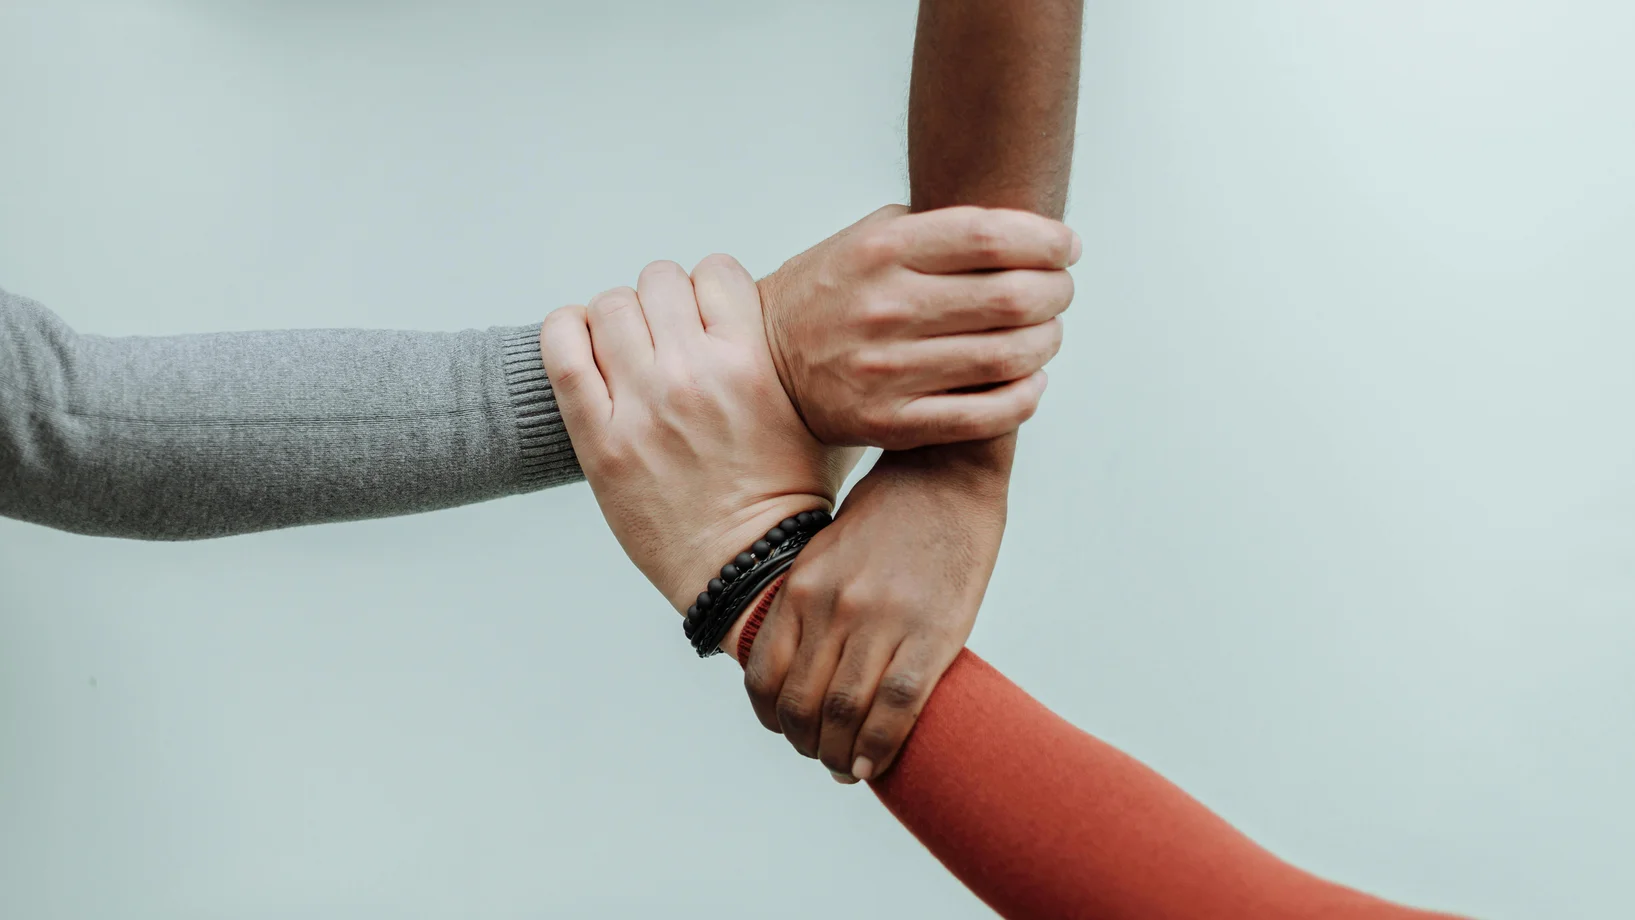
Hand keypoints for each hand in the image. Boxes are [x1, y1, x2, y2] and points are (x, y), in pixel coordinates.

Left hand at [540, 256, 861, 612]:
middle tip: (667, 337)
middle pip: (659, 281)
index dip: (710, 290)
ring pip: (610, 306)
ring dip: (617, 318)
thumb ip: (786, 355)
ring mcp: (642, 406)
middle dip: (664, 303)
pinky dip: (564, 332)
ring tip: (626, 348)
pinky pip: (562, 353)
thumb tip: (763, 312)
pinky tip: (579, 342)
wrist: (747, 569)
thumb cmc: (785, 496)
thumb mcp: (813, 412)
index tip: (707, 316)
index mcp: (751, 362)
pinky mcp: (600, 441)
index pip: (716, 271)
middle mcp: (693, 374)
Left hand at [742, 444, 1008, 781]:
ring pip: (844, 713)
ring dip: (840, 756)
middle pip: (801, 705)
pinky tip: (876, 764)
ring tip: (850, 768)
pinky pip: (897, 705)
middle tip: (825, 758)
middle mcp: (831, 606)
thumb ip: (812, 602)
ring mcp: (880, 619)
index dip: (772, 718)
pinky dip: (880, 746)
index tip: (791, 733)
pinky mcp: (932, 631)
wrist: (948, 469)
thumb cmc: (891, 513)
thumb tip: (805, 663)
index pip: (764, 678)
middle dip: (809, 745)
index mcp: (801, 586)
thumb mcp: (829, 552)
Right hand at [759, 204, 1077, 449]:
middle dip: (1057, 291)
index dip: (1047, 240)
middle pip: (1012, 297)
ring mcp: (887, 371)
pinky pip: (985, 414)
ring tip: (1047, 333)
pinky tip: (1030, 380)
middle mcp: (884, 308)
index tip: (1067, 246)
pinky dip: (1025, 396)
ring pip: (1008, 357)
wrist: (768, 368)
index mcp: (881, 252)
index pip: (990, 236)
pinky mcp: (891, 422)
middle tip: (1060, 291)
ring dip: (1047, 342)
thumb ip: (935, 228)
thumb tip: (1025, 228)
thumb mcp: (864, 240)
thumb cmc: (833, 296)